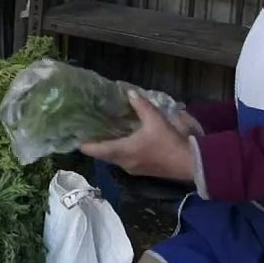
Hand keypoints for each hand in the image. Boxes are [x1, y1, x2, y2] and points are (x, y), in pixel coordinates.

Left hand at [80, 91, 195, 180]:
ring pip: (114, 158)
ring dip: (108, 147)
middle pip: (103, 155)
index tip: (74, 136)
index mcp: (122, 151)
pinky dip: (119, 150)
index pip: (96, 150)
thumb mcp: (155, 120)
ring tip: (103, 132)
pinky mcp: (142, 169)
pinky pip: (124, 159)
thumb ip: (141, 105)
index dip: (84, 144)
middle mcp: (123, 163)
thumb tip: (130, 93)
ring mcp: (132, 168)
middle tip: (89, 129)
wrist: (189, 163)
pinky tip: (123, 139)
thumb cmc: (168, 142)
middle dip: (95, 144)